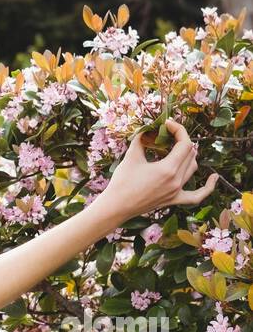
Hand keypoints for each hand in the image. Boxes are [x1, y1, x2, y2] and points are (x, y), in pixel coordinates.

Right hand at [102, 118, 217, 224]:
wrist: (117, 206)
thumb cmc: (121, 182)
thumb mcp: (131, 156)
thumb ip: (141, 139)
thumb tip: (148, 128)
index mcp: (168, 169)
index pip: (184, 143)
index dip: (179, 130)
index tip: (168, 124)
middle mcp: (176, 181)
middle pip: (190, 153)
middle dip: (181, 139)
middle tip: (167, 134)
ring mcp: (177, 192)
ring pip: (193, 167)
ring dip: (188, 154)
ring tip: (176, 147)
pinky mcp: (174, 200)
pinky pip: (197, 195)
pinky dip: (208, 187)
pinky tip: (214, 177)